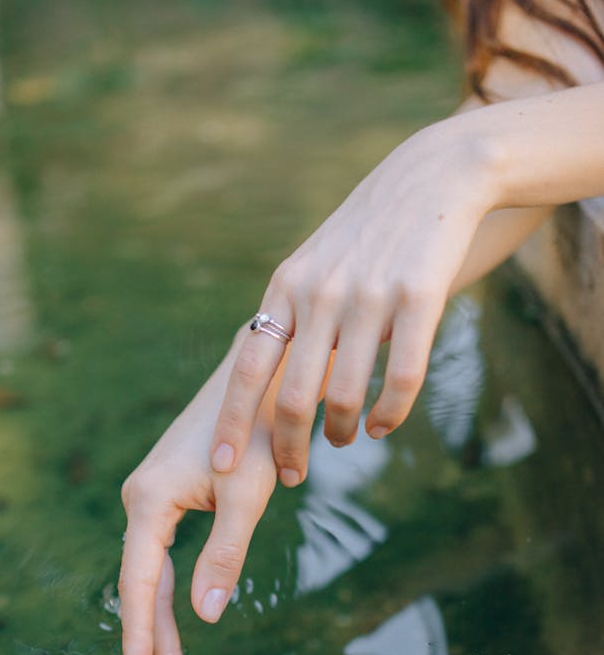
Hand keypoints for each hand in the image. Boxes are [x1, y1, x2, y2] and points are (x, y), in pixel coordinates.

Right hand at [119, 352, 277, 654]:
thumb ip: (224, 557)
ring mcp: (151, 494)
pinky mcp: (167, 493)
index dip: (140, 633)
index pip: (139, 581)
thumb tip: (206, 618)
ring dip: (161, 616)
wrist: (258, 375)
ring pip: (150, 568)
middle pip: (141, 580)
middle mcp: (140, 496)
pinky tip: (172, 615)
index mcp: (149, 499)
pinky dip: (168, 587)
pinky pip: (160, 551)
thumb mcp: (247, 498)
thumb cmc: (258, 434)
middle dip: (153, 634)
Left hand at [210, 115, 494, 485]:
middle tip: (291, 475)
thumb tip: (271, 384)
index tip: (222, 465)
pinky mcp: (419, 297)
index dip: (234, 422)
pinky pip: (401, 379)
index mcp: (286, 287)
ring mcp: (370, 295)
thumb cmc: (366, 234)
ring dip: (338, 432)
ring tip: (341, 440)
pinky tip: (381, 425)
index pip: (248, 368)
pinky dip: (388, 415)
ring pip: (344, 395)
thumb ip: (292, 317)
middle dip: (287, 447)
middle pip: (291, 396)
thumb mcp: (313, 265)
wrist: (433, 179)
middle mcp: (321, 293)